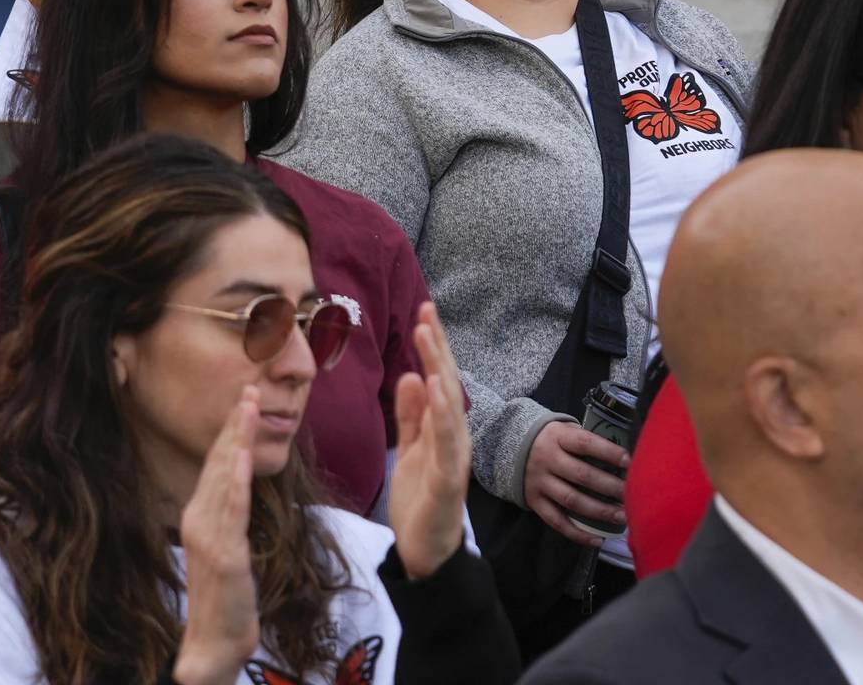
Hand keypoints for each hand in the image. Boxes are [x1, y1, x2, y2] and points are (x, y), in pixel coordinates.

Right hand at [172, 385, 261, 684]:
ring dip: (236, 439)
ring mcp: (208, 536)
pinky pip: (231, 510)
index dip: (230, 429)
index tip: (244, 398)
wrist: (213, 643)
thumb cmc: (224, 599)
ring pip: (224, 477)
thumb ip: (228, 517)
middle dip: (235, 423)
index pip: (216, 463)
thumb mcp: (226, 549)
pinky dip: (235, 479)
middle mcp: (198, 518)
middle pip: (218, 461)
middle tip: (249, 385)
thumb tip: (237, 489)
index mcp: (199, 515)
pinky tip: (239, 455)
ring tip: (248, 406)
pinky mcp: (224, 554)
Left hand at [388, 302, 470, 578]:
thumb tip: (410, 374)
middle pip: (447, 384)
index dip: (432, 347)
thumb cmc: (420, 499)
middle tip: (427, 310)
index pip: (438, 380)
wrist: (425, 551)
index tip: (424, 312)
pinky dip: (442, 415)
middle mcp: (454, 437)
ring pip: (449, 406)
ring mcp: (454, 457)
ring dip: (438, 370)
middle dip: (437, 348)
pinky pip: (446, 443)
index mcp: (442, 429)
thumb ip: (411, 415)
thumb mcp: (408, 449)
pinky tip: (434, 389)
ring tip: (427, 337)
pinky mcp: (448, 480)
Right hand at [523, 418, 628, 547]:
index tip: (630, 462)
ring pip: (572, 500)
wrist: (506, 446)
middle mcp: (547, 459)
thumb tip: (622, 458)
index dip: (608, 452)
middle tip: (632, 496)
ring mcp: (539, 482)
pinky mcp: (534, 501)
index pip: (585, 443)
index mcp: (557, 437)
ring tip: (622, 517)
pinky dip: (577, 533)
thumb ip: (586, 440)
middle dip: (610, 487)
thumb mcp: (563, 430)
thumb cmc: (549, 439)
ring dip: (599, 511)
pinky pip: (556, 521)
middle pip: (582, 475)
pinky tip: (598, 540)